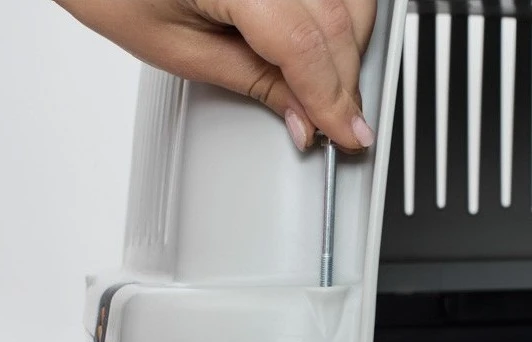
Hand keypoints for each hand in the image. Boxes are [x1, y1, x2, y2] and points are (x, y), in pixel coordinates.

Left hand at [54, 0, 377, 150]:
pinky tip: (328, 47)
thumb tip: (303, 116)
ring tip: (332, 92)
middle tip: (339, 124)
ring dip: (350, 48)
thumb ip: (253, 81)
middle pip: (337, 20)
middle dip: (344, 82)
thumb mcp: (180, 50)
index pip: (304, 45)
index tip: (347, 133)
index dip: (332, 98)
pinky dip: (341, 18)